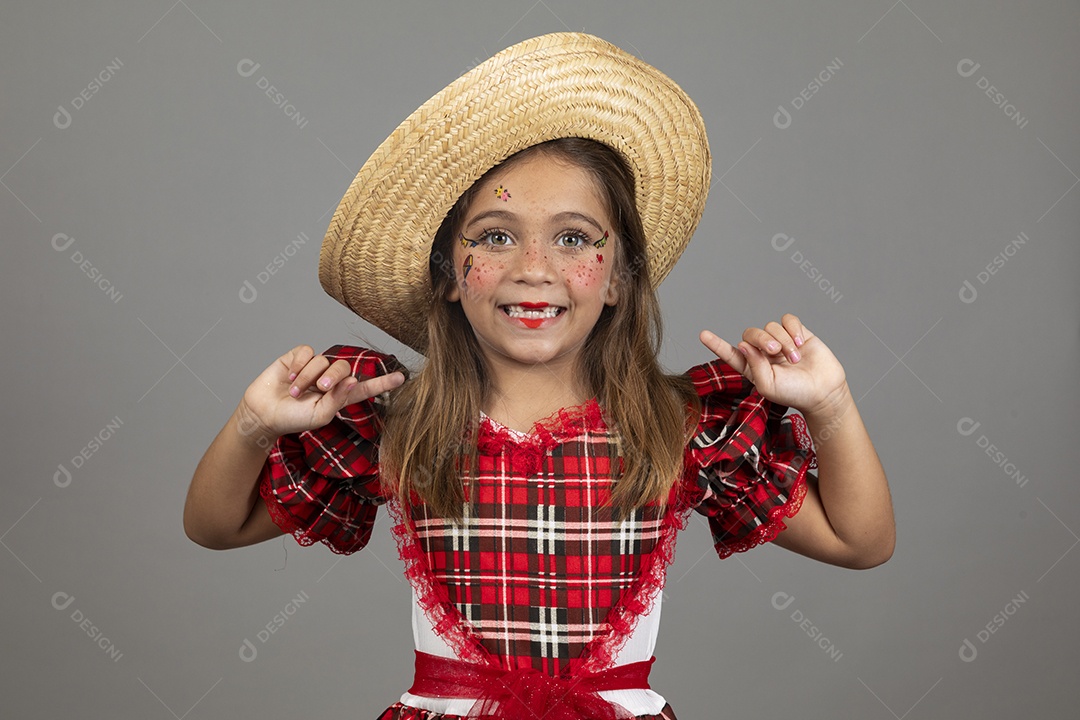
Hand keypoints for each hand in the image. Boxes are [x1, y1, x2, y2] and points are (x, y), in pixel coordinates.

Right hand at [239, 345, 404, 439]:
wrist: (263, 413)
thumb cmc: (293, 418)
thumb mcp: (319, 415)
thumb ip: (337, 400)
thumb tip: (353, 380)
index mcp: (340, 395)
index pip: (366, 387)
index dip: (383, 383)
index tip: (402, 377)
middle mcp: (330, 379)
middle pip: (343, 367)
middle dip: (332, 377)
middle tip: (318, 389)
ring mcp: (314, 367)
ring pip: (323, 360)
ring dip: (308, 377)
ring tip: (295, 392)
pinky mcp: (297, 357)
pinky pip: (306, 352)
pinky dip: (298, 365)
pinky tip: (289, 376)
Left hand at [699, 314, 846, 415]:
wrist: (823, 391)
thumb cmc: (794, 393)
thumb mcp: (768, 385)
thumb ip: (754, 365)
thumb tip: (742, 345)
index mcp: (751, 366)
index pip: (731, 353)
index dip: (717, 344)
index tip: (703, 334)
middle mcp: (763, 352)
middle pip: (751, 333)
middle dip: (761, 339)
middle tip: (774, 351)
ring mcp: (780, 341)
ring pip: (770, 326)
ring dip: (782, 340)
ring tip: (793, 358)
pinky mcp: (797, 333)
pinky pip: (788, 320)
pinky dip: (793, 329)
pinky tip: (801, 343)